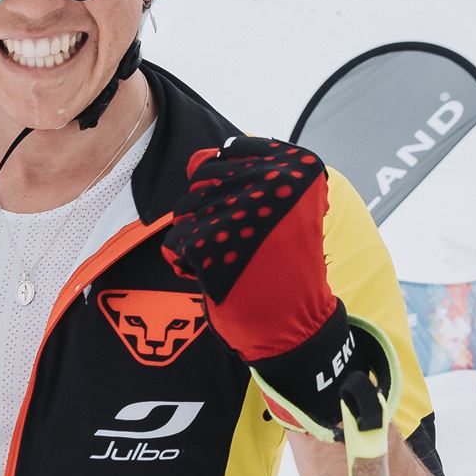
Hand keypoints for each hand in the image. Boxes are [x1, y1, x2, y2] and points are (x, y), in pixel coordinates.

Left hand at [162, 137, 385, 434]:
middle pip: (204, 179)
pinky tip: (218, 276)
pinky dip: (187, 263)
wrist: (293, 322)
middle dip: (212, 212)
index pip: (230, 153)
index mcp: (299, 167)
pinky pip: (176, 241)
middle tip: (244, 244)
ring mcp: (240, 212)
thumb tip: (199, 159)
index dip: (231, 188)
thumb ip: (241, 171)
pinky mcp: (210, 244)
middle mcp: (273, 181)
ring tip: (234, 259)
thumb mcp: (279, 206)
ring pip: (187, 209)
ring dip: (200, 237)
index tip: (257, 217)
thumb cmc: (284, 262)